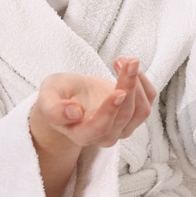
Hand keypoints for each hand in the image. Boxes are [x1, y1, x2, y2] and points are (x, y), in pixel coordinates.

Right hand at [32, 56, 156, 152]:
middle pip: (124, 115)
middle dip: (128, 85)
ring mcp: (122, 128)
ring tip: (125, 60)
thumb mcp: (47, 97)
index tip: (119, 92)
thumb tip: (73, 113)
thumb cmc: (57, 96)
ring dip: (137, 82)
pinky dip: (143, 81)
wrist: (70, 96)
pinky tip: (128, 66)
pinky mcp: (134, 115)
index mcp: (82, 134)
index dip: (110, 111)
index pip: (100, 128)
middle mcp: (105, 136)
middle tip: (127, 61)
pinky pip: (148, 100)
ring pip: (141, 110)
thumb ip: (54, 109)